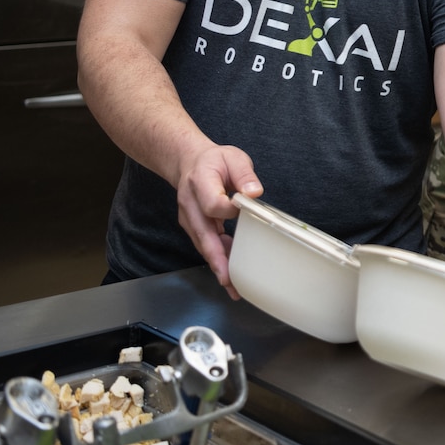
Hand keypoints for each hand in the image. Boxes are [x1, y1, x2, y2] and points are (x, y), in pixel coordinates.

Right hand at [173, 143, 262, 298]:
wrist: (189, 162)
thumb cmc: (215, 161)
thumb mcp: (233, 158)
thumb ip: (244, 174)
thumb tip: (254, 193)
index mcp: (200, 183)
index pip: (212, 205)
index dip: (228, 211)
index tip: (241, 208)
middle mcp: (190, 205)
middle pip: (203, 235)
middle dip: (217, 259)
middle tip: (228, 280)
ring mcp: (190, 218)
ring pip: (203, 245)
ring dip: (218, 265)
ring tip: (233, 286)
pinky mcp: (194, 227)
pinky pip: (206, 244)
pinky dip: (218, 258)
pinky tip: (232, 270)